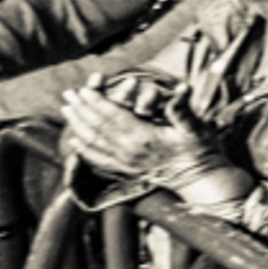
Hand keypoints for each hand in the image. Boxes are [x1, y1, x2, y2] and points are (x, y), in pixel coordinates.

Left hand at [57, 79, 220, 186]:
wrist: (200, 180)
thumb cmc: (201, 150)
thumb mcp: (196, 128)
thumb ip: (182, 109)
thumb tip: (181, 88)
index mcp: (143, 137)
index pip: (113, 116)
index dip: (96, 102)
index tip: (83, 89)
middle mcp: (129, 150)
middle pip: (98, 127)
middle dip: (81, 109)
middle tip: (67, 95)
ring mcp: (126, 162)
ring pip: (94, 142)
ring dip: (78, 125)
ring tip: (67, 111)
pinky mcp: (126, 169)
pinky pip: (99, 159)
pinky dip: (84, 150)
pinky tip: (76, 141)